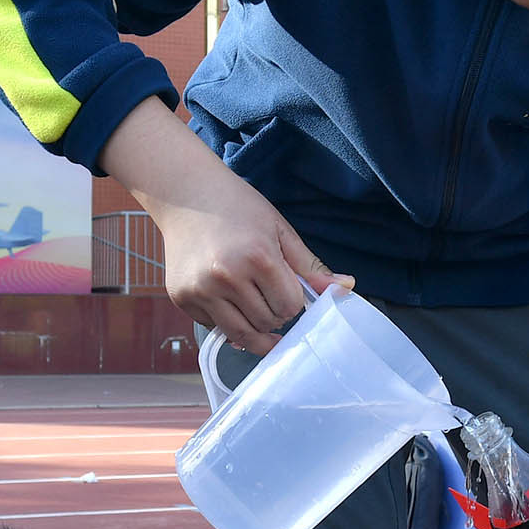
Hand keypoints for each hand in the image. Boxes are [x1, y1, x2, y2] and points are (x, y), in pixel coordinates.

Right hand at [101, 101, 349, 352]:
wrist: (185, 194)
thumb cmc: (238, 207)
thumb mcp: (279, 230)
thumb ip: (310, 265)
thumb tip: (347, 288)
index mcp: (257, 257)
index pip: (290, 307)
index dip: (293, 300)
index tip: (285, 285)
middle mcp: (226, 276)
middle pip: (267, 323)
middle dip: (274, 312)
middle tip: (265, 289)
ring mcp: (200, 290)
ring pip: (241, 334)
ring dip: (253, 325)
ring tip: (252, 301)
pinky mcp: (181, 298)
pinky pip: (215, 326)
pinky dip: (225, 319)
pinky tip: (223, 293)